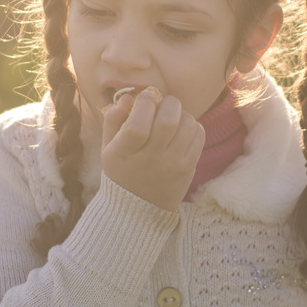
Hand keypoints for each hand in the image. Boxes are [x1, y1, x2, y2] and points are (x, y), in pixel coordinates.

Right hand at [100, 88, 203, 211]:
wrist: (139, 208)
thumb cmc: (121, 171)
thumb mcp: (108, 148)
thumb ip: (113, 119)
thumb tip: (128, 97)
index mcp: (125, 153)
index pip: (137, 125)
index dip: (143, 103)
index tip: (143, 98)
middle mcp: (150, 160)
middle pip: (168, 121)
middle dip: (167, 102)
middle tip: (162, 104)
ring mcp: (172, 165)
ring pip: (187, 124)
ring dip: (181, 113)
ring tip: (172, 117)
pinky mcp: (188, 167)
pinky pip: (199, 135)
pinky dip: (192, 125)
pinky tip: (181, 130)